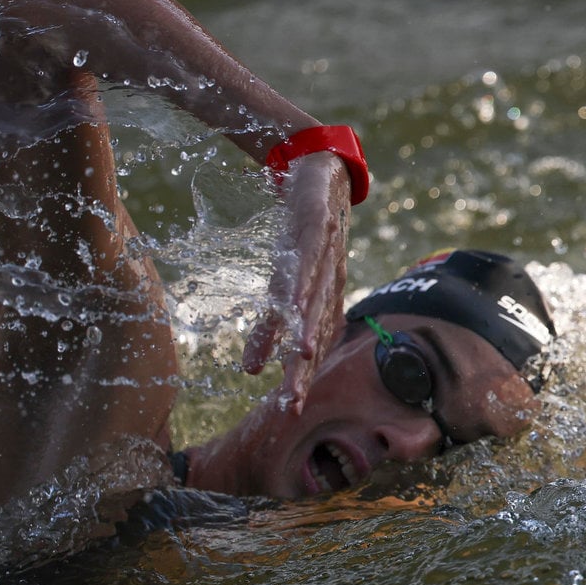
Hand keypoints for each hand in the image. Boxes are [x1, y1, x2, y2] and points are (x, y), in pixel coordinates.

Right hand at [242, 152, 351, 411]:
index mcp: (325, 298)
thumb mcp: (291, 277)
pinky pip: (304, 258)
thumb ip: (277, 320)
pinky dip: (298, 281)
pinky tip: (290, 303)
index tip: (288, 413)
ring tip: (297, 359)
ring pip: (312, 300)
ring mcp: (324, 255)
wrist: (326, 171)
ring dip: (305, 328)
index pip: (311, 346)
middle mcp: (328, 283)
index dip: (302, 378)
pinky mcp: (315, 226)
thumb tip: (256, 366)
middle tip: (292, 405)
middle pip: (314, 332)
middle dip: (303, 370)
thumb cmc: (309, 230)